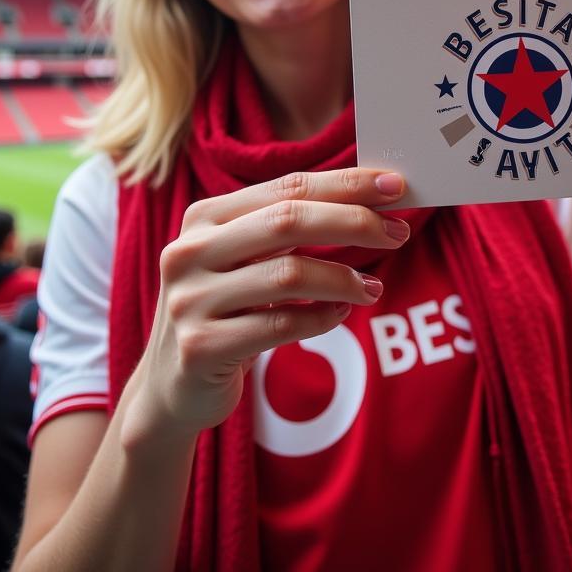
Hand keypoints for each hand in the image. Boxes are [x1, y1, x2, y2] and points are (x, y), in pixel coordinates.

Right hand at [127, 169, 407, 438]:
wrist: (173, 387)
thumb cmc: (227, 309)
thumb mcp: (244, 259)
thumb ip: (289, 227)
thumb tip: (373, 200)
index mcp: (204, 217)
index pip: (287, 187)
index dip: (345, 184)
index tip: (394, 186)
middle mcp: (190, 251)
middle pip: (288, 221)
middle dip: (353, 222)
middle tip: (398, 232)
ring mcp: (191, 300)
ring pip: (288, 274)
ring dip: (343, 278)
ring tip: (373, 288)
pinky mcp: (200, 347)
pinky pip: (280, 327)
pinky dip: (321, 318)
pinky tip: (340, 314)